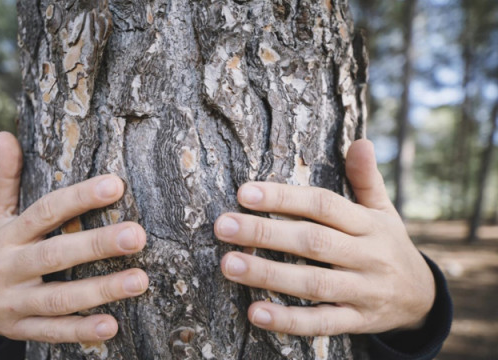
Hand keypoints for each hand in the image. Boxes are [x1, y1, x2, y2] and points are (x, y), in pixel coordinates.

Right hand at [0, 132, 148, 343]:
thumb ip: (5, 178)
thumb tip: (4, 135)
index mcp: (8, 234)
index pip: (45, 211)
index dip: (79, 197)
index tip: (115, 185)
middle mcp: (8, 268)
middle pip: (55, 254)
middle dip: (97, 245)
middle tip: (137, 236)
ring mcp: (13, 302)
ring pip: (59, 298)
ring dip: (101, 290)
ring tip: (140, 281)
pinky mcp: (20, 329)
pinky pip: (52, 331)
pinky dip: (81, 331)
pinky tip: (112, 325)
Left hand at [214, 139, 434, 335]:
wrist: (423, 299)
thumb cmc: (388, 246)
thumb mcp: (384, 211)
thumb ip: (367, 179)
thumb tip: (361, 141)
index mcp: (368, 224)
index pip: (323, 205)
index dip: (284, 198)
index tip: (245, 192)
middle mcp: (366, 256)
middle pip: (313, 242)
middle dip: (265, 233)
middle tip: (223, 225)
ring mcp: (363, 291)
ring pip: (312, 283)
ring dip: (268, 275)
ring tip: (228, 264)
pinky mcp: (357, 321)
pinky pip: (321, 323)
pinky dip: (288, 320)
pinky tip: (255, 312)